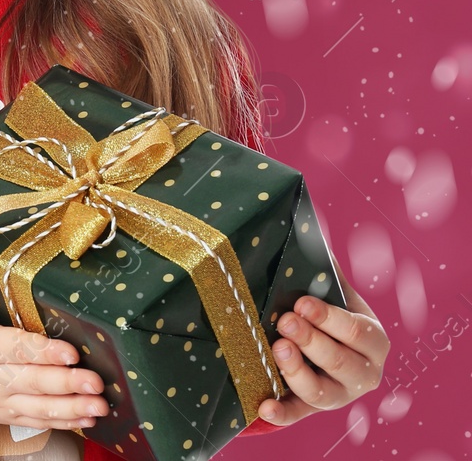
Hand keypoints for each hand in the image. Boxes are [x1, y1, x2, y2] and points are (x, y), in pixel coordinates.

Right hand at [0, 251, 109, 431]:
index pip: (14, 349)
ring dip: (71, 407)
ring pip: (38, 406)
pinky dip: (63, 423)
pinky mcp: (4, 415)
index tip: (70, 352)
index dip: (43, 351)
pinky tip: (87, 419)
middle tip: (96, 382)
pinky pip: (35, 421)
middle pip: (33, 380)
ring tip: (99, 405)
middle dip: (66, 382)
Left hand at [257, 274, 387, 426]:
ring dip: (298, 373)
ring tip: (276, 350)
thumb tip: (308, 223)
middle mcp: (364, 373)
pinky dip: (282, 413)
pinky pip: (297, 415)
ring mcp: (339, 395)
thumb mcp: (333, 293)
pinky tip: (264, 407)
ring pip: (323, 392)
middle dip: (312, 341)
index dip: (330, 318)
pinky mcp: (312, 409)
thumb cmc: (328, 314)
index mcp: (373, 340)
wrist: (325, 350)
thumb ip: (325, 266)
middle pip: (341, 362)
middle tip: (285, 322)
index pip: (357, 330)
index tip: (302, 302)